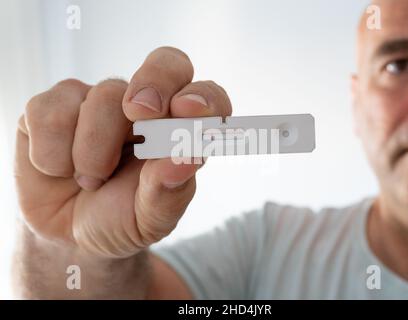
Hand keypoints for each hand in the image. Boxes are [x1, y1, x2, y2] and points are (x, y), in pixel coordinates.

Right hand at [15, 47, 231, 257]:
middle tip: (138, 113)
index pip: (206, 97)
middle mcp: (144, 108)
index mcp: (178, 131)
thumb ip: (169, 191)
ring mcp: (98, 101)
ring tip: (90, 181)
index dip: (203, 97)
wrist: (68, 236)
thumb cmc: (119, 219)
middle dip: (154, 84)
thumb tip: (188, 157)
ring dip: (93, 153)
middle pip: (165, 63)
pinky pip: (49, 110)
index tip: (188, 111)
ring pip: (103, 96)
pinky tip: (58, 169)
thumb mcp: (150, 219)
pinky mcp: (53, 106)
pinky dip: (52, 154)